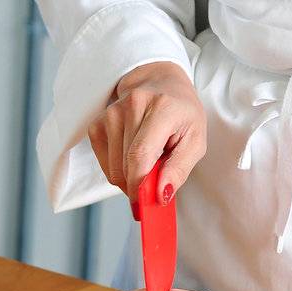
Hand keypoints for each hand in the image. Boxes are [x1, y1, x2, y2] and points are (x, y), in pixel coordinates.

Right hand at [88, 61, 205, 206]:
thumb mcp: (195, 140)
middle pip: (125, 167)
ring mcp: (109, 115)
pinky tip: (131, 155)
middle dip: (140, 184)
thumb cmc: (181, 114)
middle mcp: (131, 107)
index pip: (140, 155)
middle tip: (156, 182)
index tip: (145, 205)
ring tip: (147, 161)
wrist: (159, 84)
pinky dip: (118, 169)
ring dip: (130, 177)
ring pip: (113, 170)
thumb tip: (160, 196)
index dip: (140, 185)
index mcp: (161, 108)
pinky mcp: (96, 125)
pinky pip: (104, 165)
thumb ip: (179, 169)